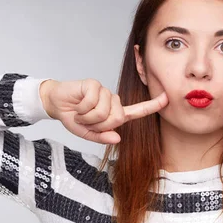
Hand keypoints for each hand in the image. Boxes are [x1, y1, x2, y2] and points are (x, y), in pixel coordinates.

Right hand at [40, 78, 167, 143]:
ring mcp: (105, 91)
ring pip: (103, 112)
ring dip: (87, 117)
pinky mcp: (94, 84)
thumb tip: (117, 137)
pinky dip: (81, 109)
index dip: (152, 105)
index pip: (137, 110)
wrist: (56, 104)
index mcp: (115, 113)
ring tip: (80, 113)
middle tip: (86, 121)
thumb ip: (102, 137)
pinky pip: (92, 102)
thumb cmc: (74, 117)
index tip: (167, 98)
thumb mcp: (87, 133)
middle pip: (116, 118)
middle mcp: (113, 101)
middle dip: (98, 125)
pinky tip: (77, 105)